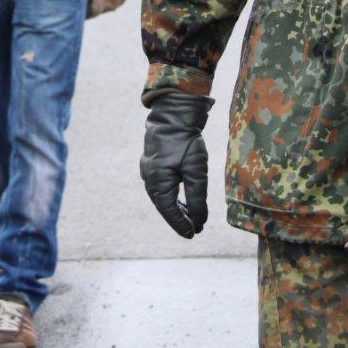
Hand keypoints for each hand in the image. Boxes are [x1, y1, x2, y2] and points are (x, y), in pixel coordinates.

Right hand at [140, 91, 211, 237]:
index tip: (194, 234)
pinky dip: (170, 196)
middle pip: (163, 206)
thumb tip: (199, 220)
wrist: (173, 114)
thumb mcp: (196, 170)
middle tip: (195, 229)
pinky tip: (180, 198)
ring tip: (189, 217)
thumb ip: (197, 197)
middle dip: (179, 219)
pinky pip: (159, 186)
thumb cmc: (185, 141)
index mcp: (158, 182)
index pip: (169, 212)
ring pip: (160, 196)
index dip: (182, 225)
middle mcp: (149, 178)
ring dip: (174, 208)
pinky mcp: (151, 163)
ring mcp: (148, 170)